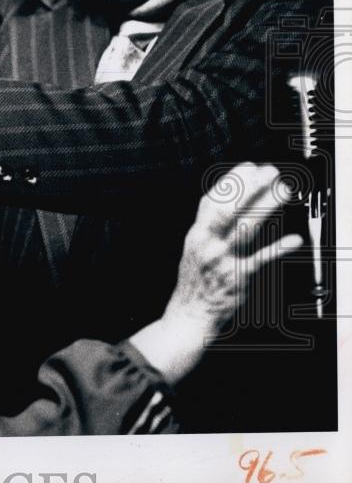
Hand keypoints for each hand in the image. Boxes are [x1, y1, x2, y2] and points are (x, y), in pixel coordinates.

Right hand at [130, 163, 301, 384]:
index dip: (231, 181)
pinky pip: (262, 259)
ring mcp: (223, 260)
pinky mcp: (238, 278)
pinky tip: (294, 239)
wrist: (189, 315)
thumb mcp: (194, 249)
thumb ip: (209, 227)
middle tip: (270, 172)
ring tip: (284, 191)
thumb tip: (226, 203)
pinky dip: (279, 248)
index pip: (212, 200)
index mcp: (196, 234)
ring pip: (247, 227)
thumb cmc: (195, 282)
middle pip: (230, 208)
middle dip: (251, 187)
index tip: (248, 167)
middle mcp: (207, 243)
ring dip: (267, 207)